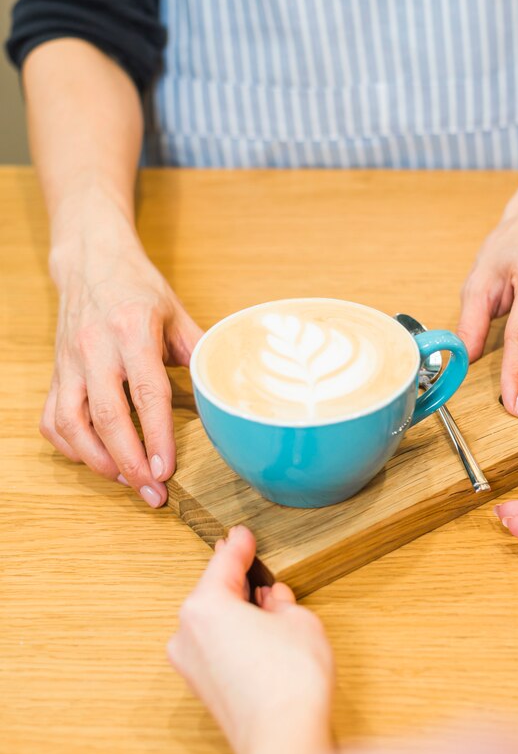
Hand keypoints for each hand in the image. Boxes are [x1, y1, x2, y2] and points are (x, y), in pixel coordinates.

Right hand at [40, 209, 202, 506]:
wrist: (91, 260)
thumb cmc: (137, 288)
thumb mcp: (177, 312)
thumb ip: (200, 350)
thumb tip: (229, 386)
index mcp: (133, 330)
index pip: (147, 392)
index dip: (156, 435)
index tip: (167, 469)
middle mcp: (96, 348)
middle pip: (108, 417)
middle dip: (131, 463)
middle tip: (152, 493)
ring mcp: (69, 362)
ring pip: (72, 424)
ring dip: (98, 461)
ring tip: (126, 481)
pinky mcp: (54, 372)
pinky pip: (52, 419)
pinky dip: (70, 447)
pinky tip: (94, 459)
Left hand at [168, 527, 334, 753]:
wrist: (282, 738)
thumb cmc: (290, 677)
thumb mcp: (298, 621)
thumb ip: (281, 601)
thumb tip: (271, 599)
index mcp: (205, 606)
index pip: (224, 564)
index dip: (239, 546)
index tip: (242, 533)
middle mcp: (187, 633)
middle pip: (212, 593)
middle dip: (234, 578)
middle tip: (249, 560)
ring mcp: (190, 665)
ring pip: (211, 622)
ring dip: (233, 608)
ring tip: (261, 599)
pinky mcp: (201, 688)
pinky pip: (213, 646)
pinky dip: (231, 634)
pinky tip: (255, 632)